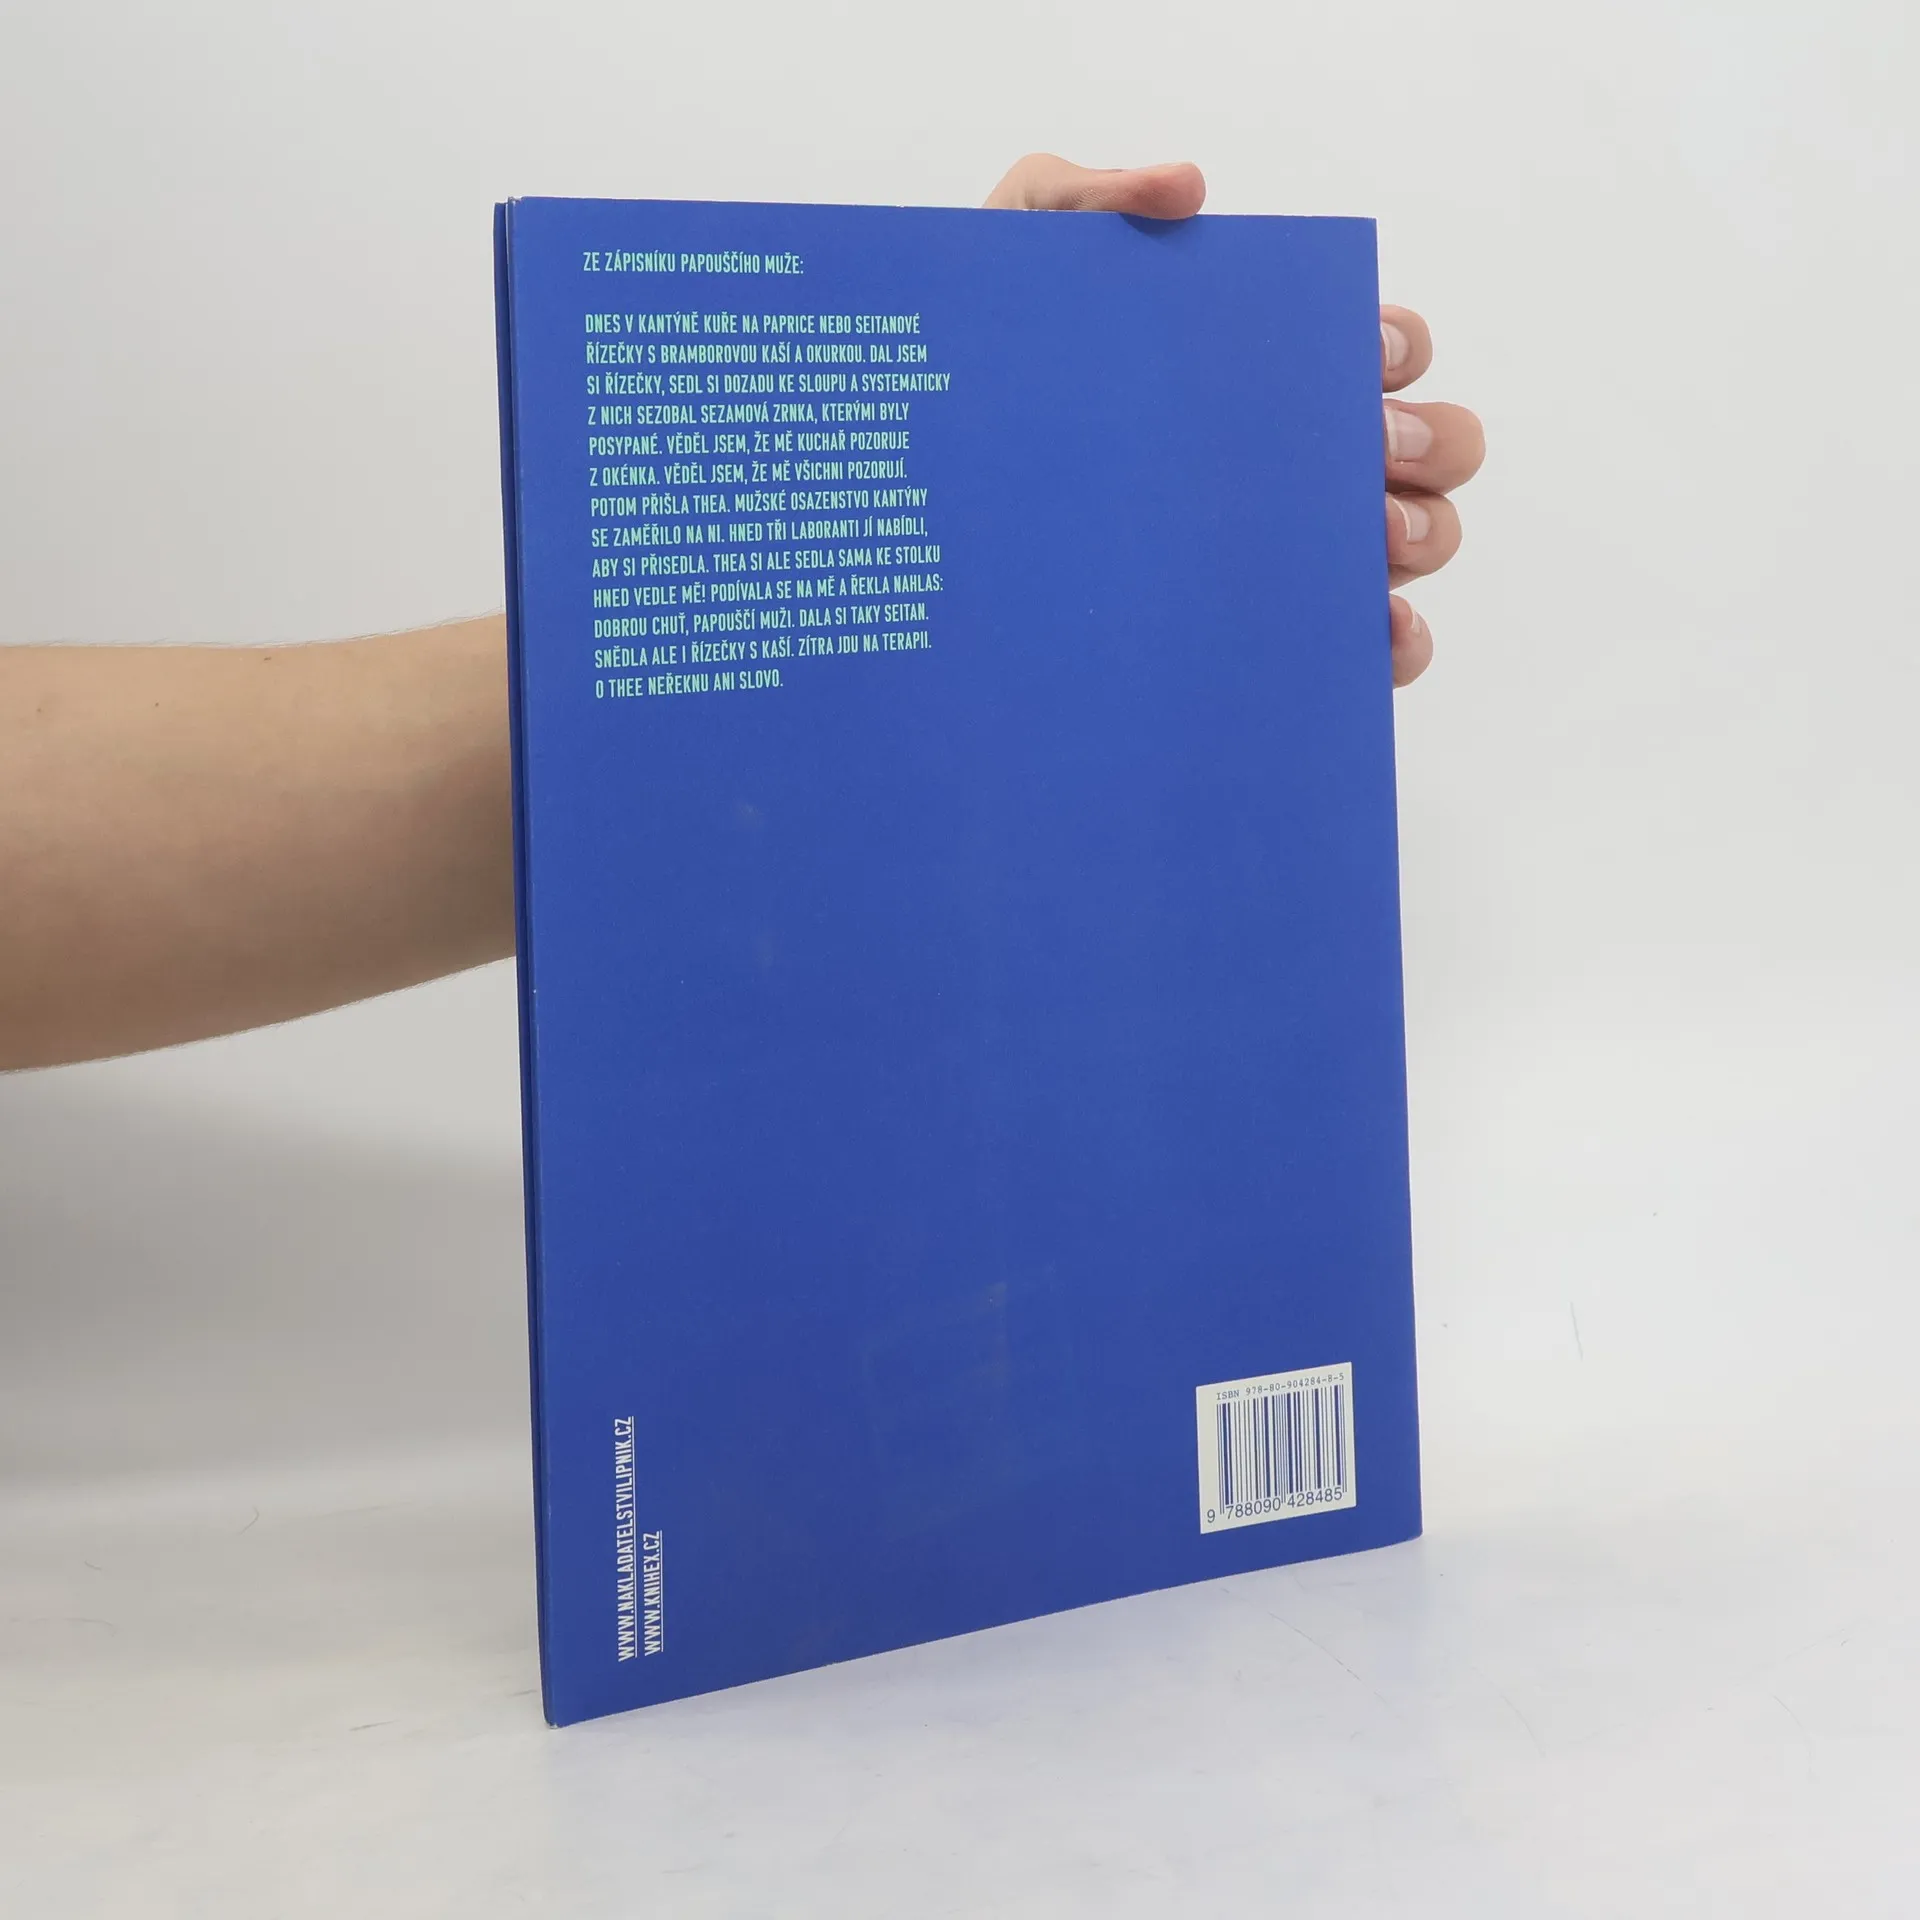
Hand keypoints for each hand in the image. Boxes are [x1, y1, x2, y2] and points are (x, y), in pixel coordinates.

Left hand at [986, 155, 1482, 686]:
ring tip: (1364, 540)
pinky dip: (1395, 641)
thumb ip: (1086, 199)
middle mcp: (1297, 461)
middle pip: (1430, 444)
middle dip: (1423, 443)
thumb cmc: (990, 385)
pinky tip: (1370, 628)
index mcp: (1268, 370)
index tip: (1359, 358)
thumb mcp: (1012, 268)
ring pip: (1420, 540)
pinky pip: (1370, 648)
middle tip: (1363, 454)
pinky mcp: (1269, 635)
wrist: (927, 495)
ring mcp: (1291, 552)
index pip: (1384, 348)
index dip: (1395, 347)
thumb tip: (1186, 189)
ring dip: (1418, 535)